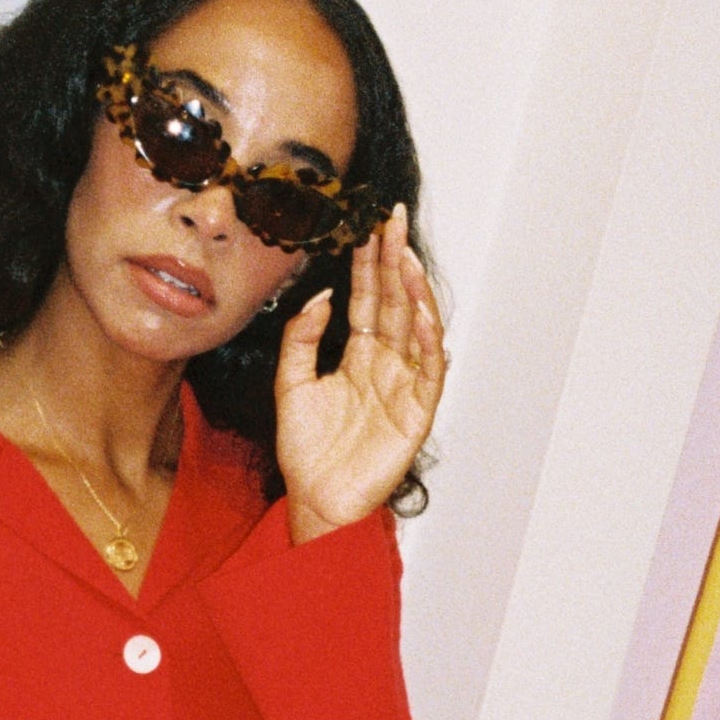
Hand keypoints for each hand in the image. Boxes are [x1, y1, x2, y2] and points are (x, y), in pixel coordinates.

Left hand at [274, 206, 446, 540]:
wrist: (314, 498)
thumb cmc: (305, 449)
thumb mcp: (289, 381)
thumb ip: (301, 337)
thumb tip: (322, 296)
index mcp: (359, 354)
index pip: (369, 298)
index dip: (369, 262)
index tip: (367, 224)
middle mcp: (386, 364)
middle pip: (396, 303)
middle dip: (395, 261)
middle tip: (393, 221)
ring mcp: (404, 386)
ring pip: (417, 328)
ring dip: (414, 291)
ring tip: (405, 256)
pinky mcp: (417, 413)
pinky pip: (430, 371)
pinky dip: (430, 342)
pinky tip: (424, 314)